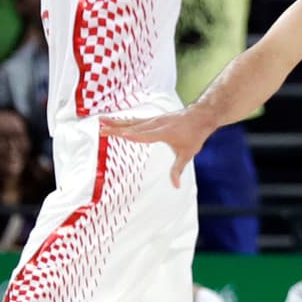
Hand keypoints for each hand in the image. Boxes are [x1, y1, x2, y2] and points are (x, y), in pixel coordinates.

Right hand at [99, 109, 214, 186]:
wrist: (201, 115)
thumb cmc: (194, 135)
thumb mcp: (187, 154)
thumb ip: (178, 169)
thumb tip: (175, 185)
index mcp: (163, 132)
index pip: (143, 134)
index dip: (130, 134)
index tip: (117, 134)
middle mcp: (156, 123)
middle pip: (133, 126)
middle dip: (116, 128)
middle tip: (100, 128)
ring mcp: (154, 119)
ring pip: (132, 121)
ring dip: (116, 121)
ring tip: (101, 120)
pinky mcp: (153, 118)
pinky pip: (136, 119)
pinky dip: (124, 120)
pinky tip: (115, 121)